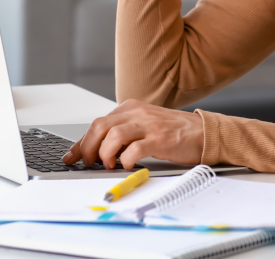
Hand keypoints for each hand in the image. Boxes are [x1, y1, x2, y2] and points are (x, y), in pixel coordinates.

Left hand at [62, 99, 203, 169]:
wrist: (203, 132)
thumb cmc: (172, 131)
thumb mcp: (143, 125)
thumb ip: (122, 132)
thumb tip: (94, 151)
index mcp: (131, 108)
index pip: (97, 123)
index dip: (81, 142)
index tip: (71, 156)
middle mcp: (137, 113)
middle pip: (101, 126)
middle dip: (89, 147)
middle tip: (89, 163)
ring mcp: (149, 125)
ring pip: (114, 135)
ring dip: (105, 154)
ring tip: (109, 165)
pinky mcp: (161, 139)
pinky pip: (136, 149)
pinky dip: (126, 160)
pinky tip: (128, 165)